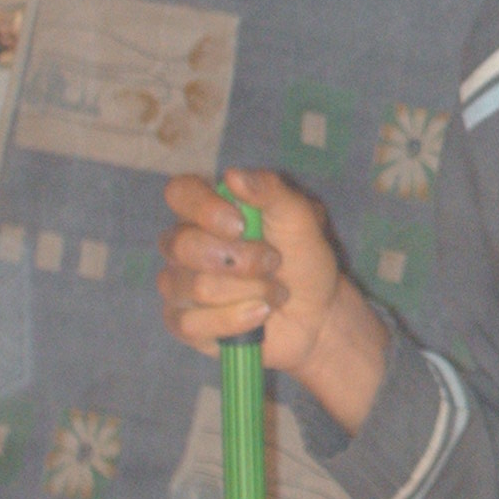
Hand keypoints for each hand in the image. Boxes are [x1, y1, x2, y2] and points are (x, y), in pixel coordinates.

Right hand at [156, 167, 388, 432]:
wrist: (318, 312)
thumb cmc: (305, 258)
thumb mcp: (300, 218)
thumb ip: (270, 191)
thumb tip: (232, 175)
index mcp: (207, 210)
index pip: (179, 193)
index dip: (204, 209)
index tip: (241, 225)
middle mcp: (185, 245)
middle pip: (182, 246)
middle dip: (242, 260)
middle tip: (274, 262)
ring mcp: (179, 285)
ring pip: (197, 287)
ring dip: (250, 291)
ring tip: (274, 290)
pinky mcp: (184, 323)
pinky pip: (192, 323)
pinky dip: (238, 319)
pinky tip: (260, 315)